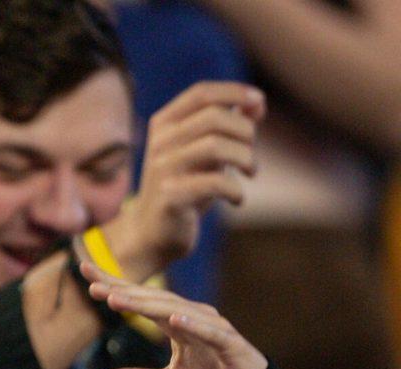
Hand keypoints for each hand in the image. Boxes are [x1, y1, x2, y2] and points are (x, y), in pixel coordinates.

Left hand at [84, 260, 267, 368]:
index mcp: (176, 321)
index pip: (140, 299)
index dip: (114, 286)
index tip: (85, 273)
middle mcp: (192, 316)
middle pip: (153, 299)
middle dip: (122, 290)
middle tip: (92, 285)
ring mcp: (211, 326)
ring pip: (175, 310)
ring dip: (146, 304)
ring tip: (116, 299)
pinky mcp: (229, 342)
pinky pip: (209, 331)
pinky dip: (193, 323)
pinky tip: (173, 318)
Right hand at [103, 82, 265, 281]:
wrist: (151, 235)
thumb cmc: (184, 188)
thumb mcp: (204, 153)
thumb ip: (225, 127)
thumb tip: (256, 103)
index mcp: (164, 125)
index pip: (202, 93)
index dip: (235, 92)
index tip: (259, 103)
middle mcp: (159, 143)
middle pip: (214, 117)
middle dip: (246, 132)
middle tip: (252, 155)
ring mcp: (162, 170)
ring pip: (216, 146)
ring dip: (246, 159)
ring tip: (251, 173)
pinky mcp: (170, 198)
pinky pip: (215, 183)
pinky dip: (236, 190)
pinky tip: (237, 200)